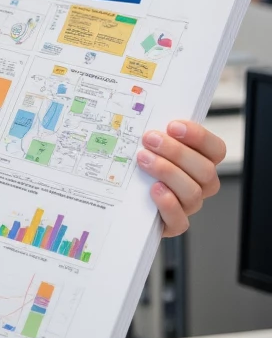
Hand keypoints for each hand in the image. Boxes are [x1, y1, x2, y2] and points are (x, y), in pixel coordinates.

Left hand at [137, 120, 223, 236]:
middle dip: (177, 152)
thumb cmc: (139, 165)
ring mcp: (187, 206)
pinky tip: (154, 190)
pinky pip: (180, 221)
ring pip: (193, 192)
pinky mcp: (172, 224)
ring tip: (144, 160)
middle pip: (205, 170)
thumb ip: (157, 132)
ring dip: (168, 172)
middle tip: (151, 140)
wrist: (122, 199)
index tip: (173, 126)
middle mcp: (199, 185)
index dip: (199, 137)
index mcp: (200, 162)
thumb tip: (146, 113)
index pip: (216, 149)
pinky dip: (168, 204)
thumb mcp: (149, 144)